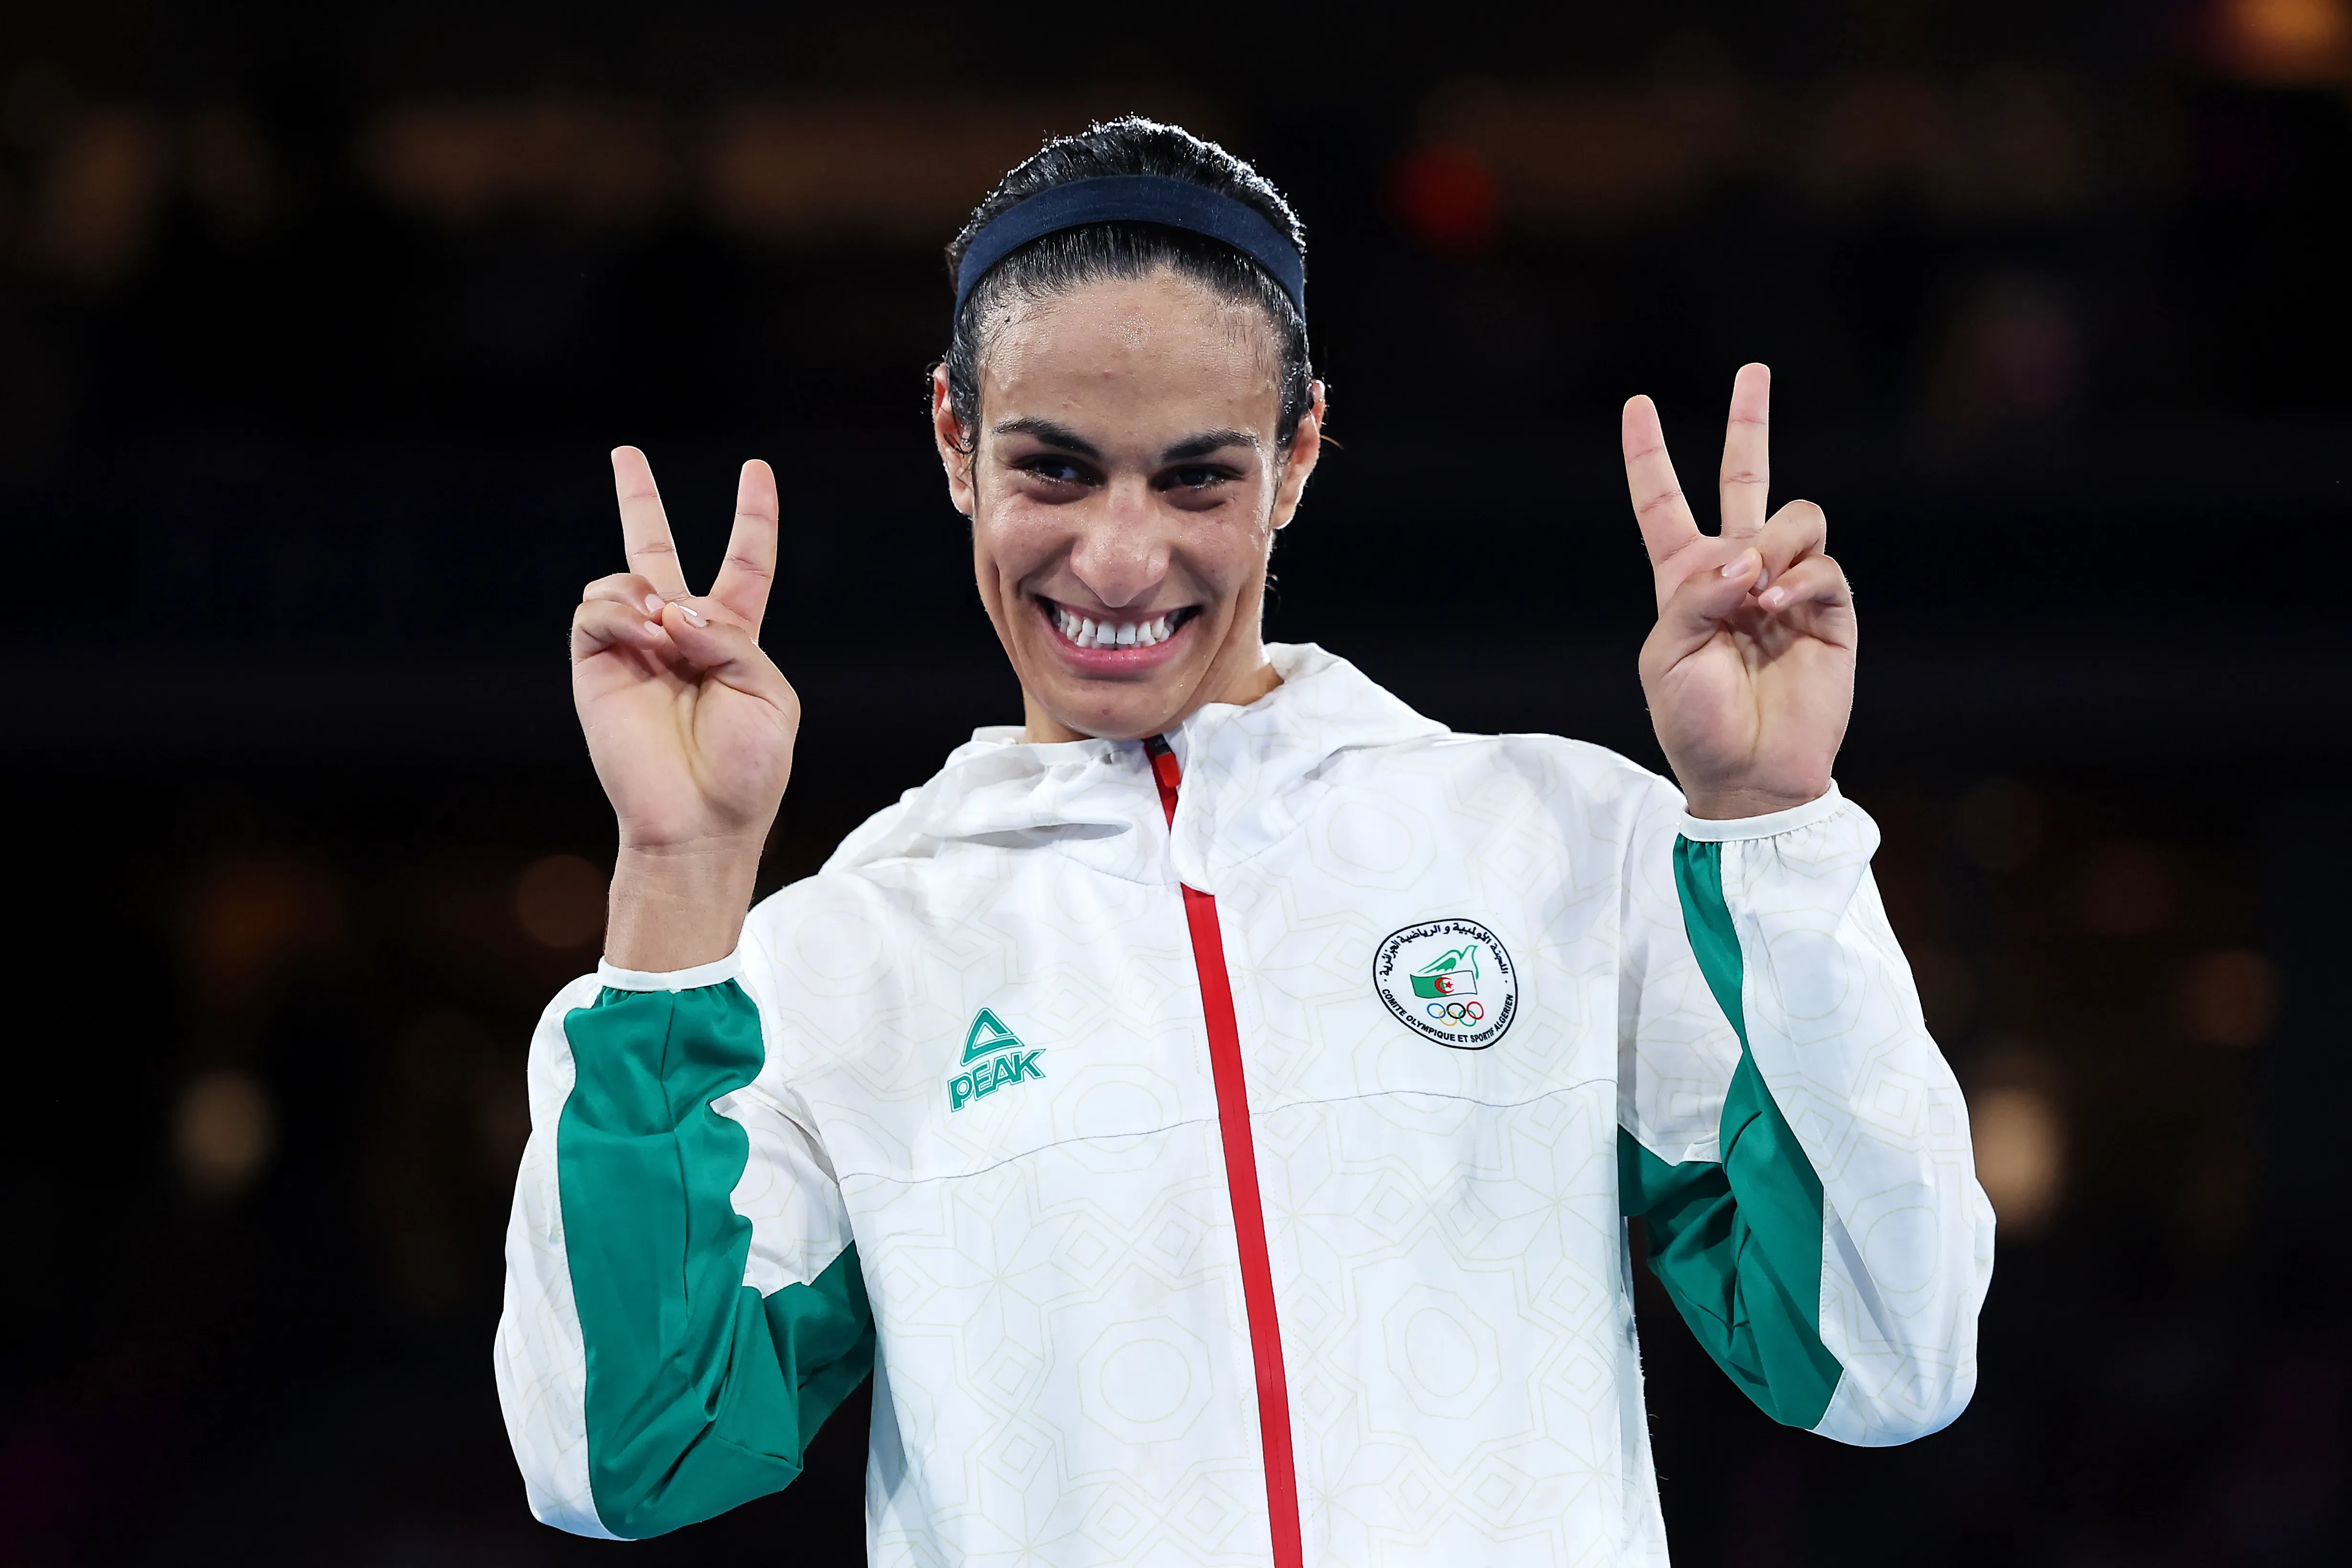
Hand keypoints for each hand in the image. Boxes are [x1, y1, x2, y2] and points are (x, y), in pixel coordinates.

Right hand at [571, 448, 795, 965]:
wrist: (700, 821)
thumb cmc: (747, 769)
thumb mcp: (769, 694)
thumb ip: (732, 637)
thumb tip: (671, 608)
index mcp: (734, 639)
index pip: (744, 565)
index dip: (753, 518)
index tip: (755, 471)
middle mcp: (680, 635)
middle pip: (659, 552)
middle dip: (639, 501)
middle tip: (625, 453)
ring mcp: (634, 648)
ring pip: (625, 578)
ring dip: (646, 590)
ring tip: (663, 628)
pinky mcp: (596, 666)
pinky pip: (596, 610)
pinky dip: (620, 611)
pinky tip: (644, 633)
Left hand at [1621, 364, 1854, 819]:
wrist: (1744, 773)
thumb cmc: (1693, 721)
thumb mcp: (1665, 656)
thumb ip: (1695, 595)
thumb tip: (1749, 558)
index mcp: (1685, 579)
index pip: (1664, 504)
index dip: (1650, 456)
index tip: (1639, 406)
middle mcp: (1738, 572)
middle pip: (1744, 480)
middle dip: (1748, 424)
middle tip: (1753, 371)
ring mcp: (1787, 587)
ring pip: (1795, 516)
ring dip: (1774, 541)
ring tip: (1756, 591)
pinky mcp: (1830, 612)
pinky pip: (1822, 565)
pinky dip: (1799, 578)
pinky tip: (1775, 607)